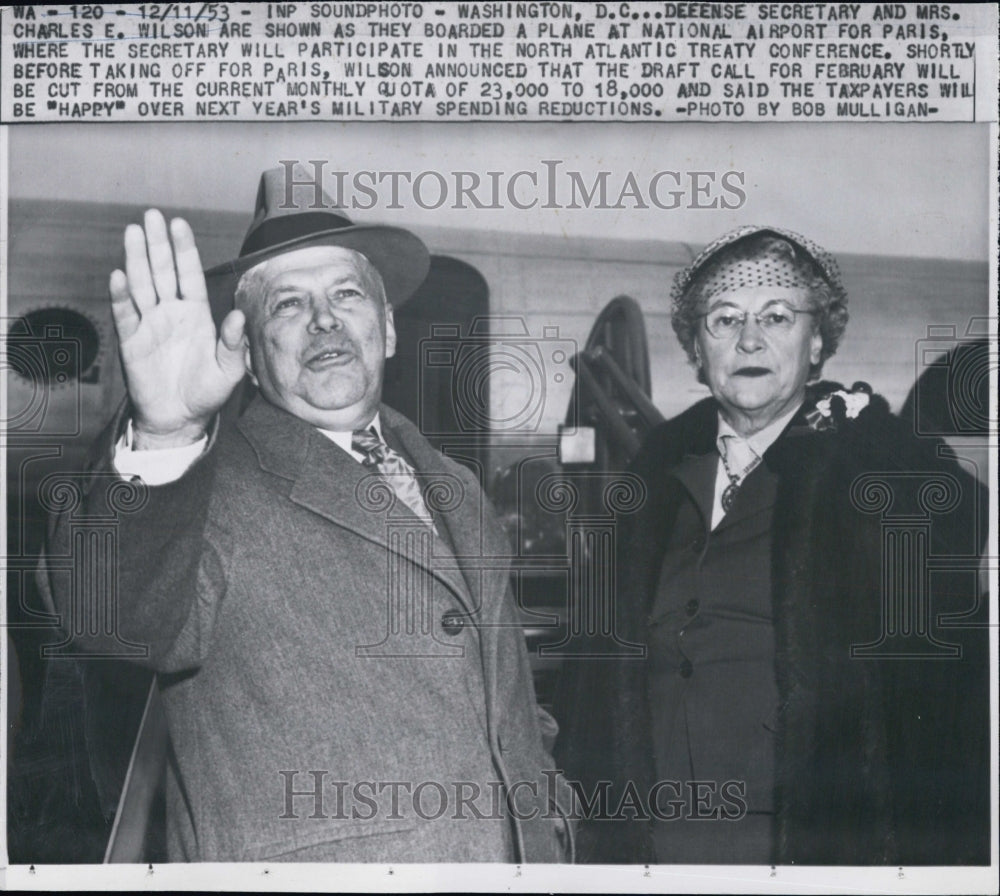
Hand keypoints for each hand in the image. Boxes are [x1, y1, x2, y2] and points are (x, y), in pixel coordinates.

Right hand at [110, 210, 246, 448]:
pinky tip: (118, 275)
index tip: (179, 224)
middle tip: (152, 215)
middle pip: (162, 271)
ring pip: (141, 285)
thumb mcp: (228, 371)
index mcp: (197, 314)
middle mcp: (172, 313)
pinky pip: (125, 314)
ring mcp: (150, 324)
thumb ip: (232, 344)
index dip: (184, 250)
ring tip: (132, 232)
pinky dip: (121, 295)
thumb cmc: (206, 393)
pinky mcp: (132, 340)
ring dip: (136, 259)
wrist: (180, 419)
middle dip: (157, 244)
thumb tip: (237, 316)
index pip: (189, 274)